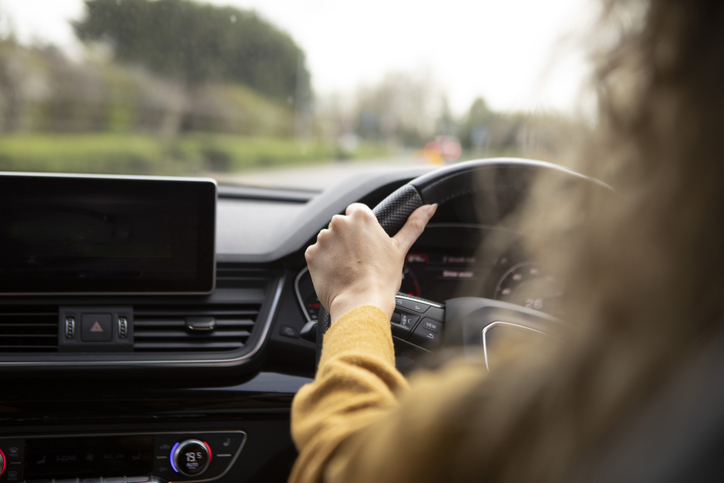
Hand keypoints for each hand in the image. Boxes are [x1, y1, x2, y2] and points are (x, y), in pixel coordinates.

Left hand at [305, 202, 436, 323]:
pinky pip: (317, 255)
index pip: (357, 211)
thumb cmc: (382, 279)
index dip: (362, 229)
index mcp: (361, 217)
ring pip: (328, 240)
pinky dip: (324, 263)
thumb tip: (429, 207)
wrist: (361, 303)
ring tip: (348, 269)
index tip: (366, 244)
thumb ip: (413, 225)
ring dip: (335, 251)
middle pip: (342, 226)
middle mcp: (339, 223)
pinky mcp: (311, 255)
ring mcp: (323, 239)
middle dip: (348, 240)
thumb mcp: (400, 249)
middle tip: (360, 260)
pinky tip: (337, 273)